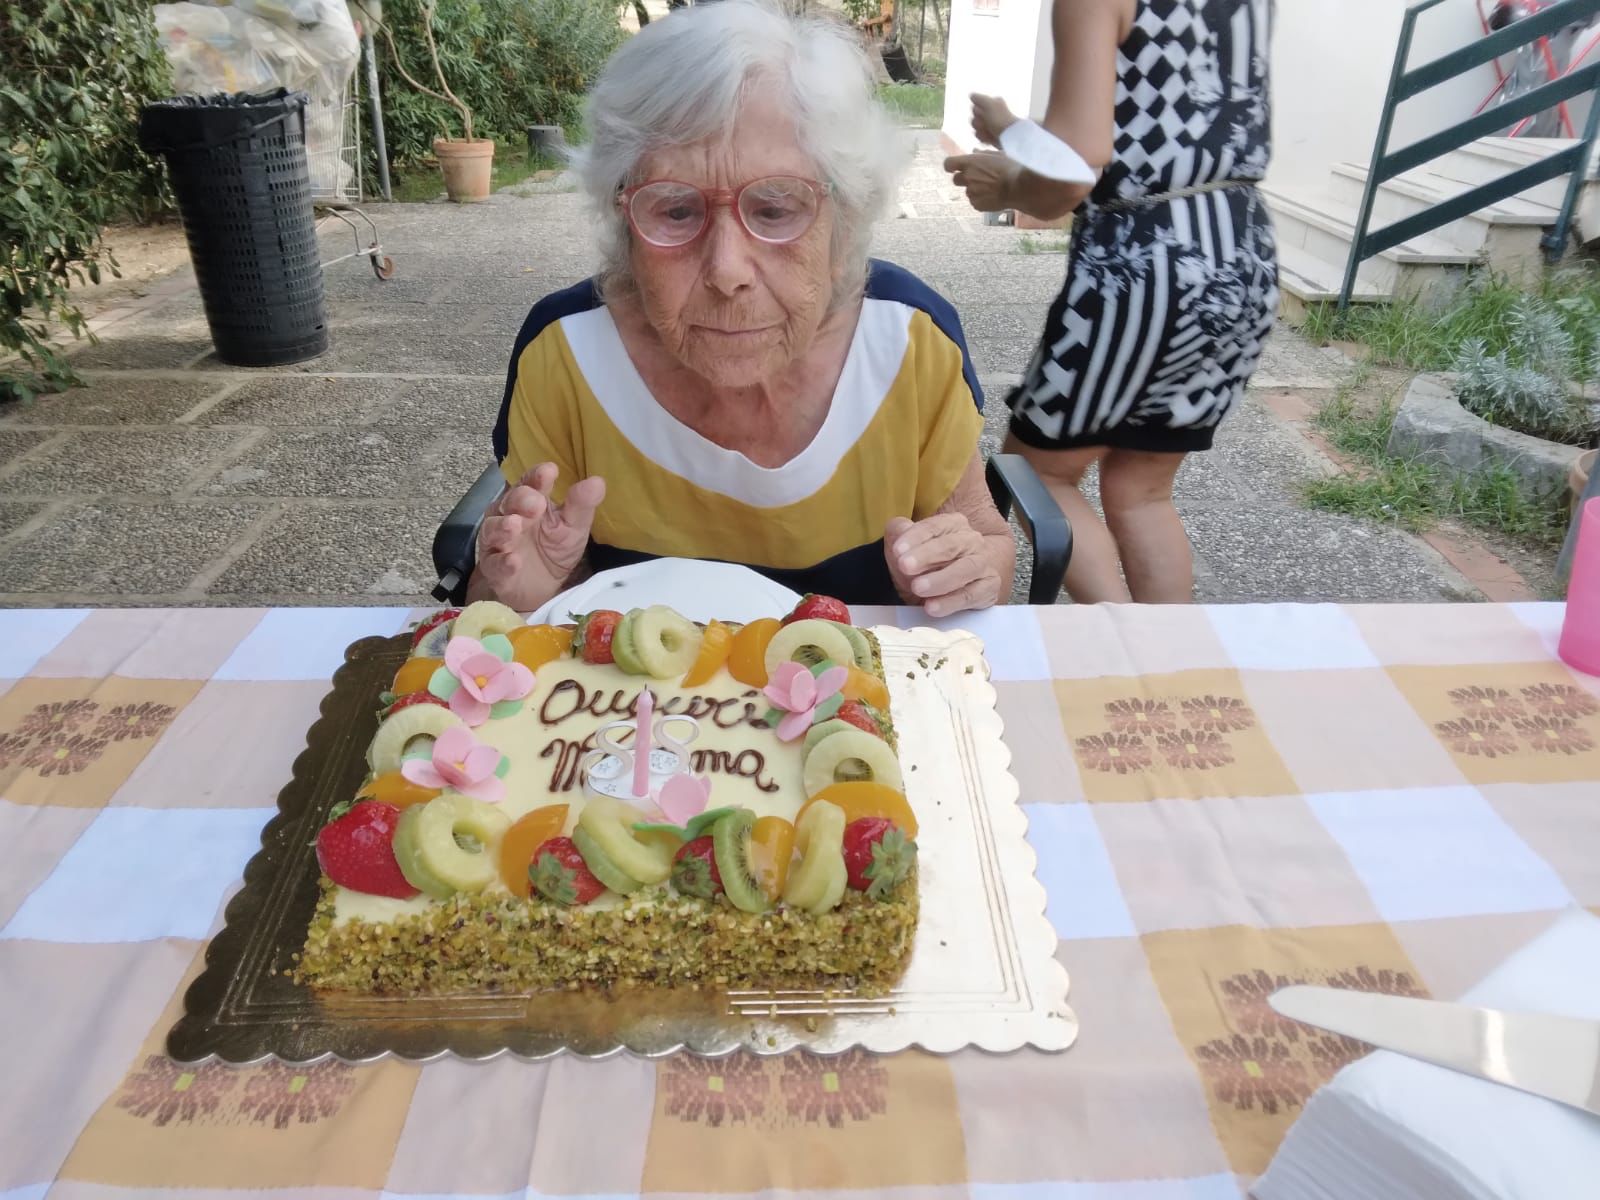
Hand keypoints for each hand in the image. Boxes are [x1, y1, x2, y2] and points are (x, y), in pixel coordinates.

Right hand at [476, 464, 605, 610]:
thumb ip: (581, 505)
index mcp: (531, 501)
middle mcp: (510, 516)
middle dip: (521, 499)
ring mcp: (498, 542)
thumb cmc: (555, 549)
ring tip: (515, 525)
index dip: (537, 476)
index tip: (549, 471)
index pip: (530, 482)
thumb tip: (597, 481)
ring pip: (493, 529)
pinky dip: (503, 562)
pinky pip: (494, 564)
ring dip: (503, 527)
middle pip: (509, 502)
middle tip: (536, 502)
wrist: (542, 589)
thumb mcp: (574, 527)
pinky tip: (513, 561)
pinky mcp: (494, 569)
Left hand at [884, 514, 1003, 617]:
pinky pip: (971, 595)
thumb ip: (898, 532)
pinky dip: (951, 602)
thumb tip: (900, 530)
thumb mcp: (904, 546)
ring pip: (966, 569)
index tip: (897, 550)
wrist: (939, 589)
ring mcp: (983, 564)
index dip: (915, 537)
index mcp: (953, 523)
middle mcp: (972, 540)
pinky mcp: (988, 588)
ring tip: (917, 588)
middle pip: (950, 546)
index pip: (934, 527)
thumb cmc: (922, 564)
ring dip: (940, 579)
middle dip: (926, 556)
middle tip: (905, 566)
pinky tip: (932, 607)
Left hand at [943, 151, 1020, 213]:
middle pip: (956, 180)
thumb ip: (982, 154)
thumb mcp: (997, 155)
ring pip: (968, 191)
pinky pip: (975, 201)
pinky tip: (993, 196)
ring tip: (991, 188)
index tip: (953, 168)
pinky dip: (981, 200)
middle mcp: (967, 177)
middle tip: (976, 178)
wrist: (1017, 188)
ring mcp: (971, 192)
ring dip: (975, 189)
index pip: (949, 164)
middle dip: (963, 179)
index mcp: (969, 163)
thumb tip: (974, 151)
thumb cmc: (1010, 168)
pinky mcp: (976, 204)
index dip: (951, 166)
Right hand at [970, 93, 1016, 147]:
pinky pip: (979, 137)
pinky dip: (983, 138)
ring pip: (975, 128)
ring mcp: (990, 125)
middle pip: (974, 118)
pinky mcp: (990, 136)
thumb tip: (972, 95)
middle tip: (988, 124)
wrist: (1010, 136)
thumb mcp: (989, 104)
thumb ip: (979, 98)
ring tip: (990, 132)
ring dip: (981, 131)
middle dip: (978, 123)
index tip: (985, 114)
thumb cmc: (1000, 119)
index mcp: (992, 103)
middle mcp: (991, 113)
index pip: (974, 106)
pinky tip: (990, 138)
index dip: (977, 112)